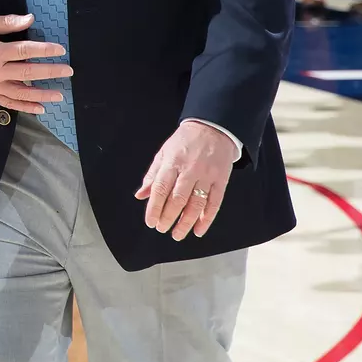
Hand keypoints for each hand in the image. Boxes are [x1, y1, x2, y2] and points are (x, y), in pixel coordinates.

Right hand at [0, 13, 71, 113]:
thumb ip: (6, 22)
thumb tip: (30, 19)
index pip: (24, 51)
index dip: (44, 50)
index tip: (60, 50)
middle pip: (27, 72)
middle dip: (50, 72)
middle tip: (68, 71)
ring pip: (21, 93)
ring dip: (42, 94)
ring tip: (59, 95)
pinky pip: (9, 103)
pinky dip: (25, 107)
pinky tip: (40, 108)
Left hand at [135, 121, 237, 239]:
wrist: (213, 127)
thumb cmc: (185, 142)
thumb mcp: (164, 153)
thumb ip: (152, 175)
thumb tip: (140, 195)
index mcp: (172, 162)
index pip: (161, 189)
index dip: (154, 207)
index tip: (150, 222)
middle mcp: (190, 170)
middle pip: (178, 199)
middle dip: (168, 217)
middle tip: (162, 229)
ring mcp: (207, 175)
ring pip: (196, 204)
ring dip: (186, 222)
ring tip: (177, 234)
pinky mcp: (221, 180)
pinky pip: (215, 203)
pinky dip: (207, 219)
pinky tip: (198, 230)